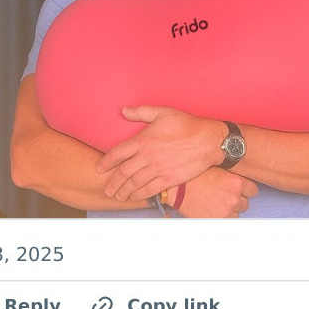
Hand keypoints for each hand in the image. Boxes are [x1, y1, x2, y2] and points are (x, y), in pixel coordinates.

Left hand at [97, 105, 225, 200]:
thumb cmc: (186, 125)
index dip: (106, 162)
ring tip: (118, 195)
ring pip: (134, 184)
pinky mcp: (169, 179)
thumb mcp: (163, 112)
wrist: (207, 141)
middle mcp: (149, 156)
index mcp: (144, 139)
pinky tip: (134, 197)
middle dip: (113, 183)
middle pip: (123, 172)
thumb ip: (141, 112)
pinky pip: (149, 190)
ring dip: (124, 191)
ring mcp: (158, 169)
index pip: (118, 153)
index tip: (100, 168)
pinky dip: (139, 195)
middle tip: (107, 188)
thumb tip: (124, 111)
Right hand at [177, 168, 257, 217]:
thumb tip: (241, 178)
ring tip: (216, 201)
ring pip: (237, 213)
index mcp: (236, 182)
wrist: (178, 188)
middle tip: (224, 194)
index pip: (253, 190)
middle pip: (245, 203)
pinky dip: (222, 217)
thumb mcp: (218, 168)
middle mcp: (234, 197)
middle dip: (237, 199)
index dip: (245, 189)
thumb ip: (232, 175)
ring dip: (230, 209)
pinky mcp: (218, 221)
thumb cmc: (195, 175)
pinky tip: (213, 208)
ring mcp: (227, 211)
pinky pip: (227, 221)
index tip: (238, 188)